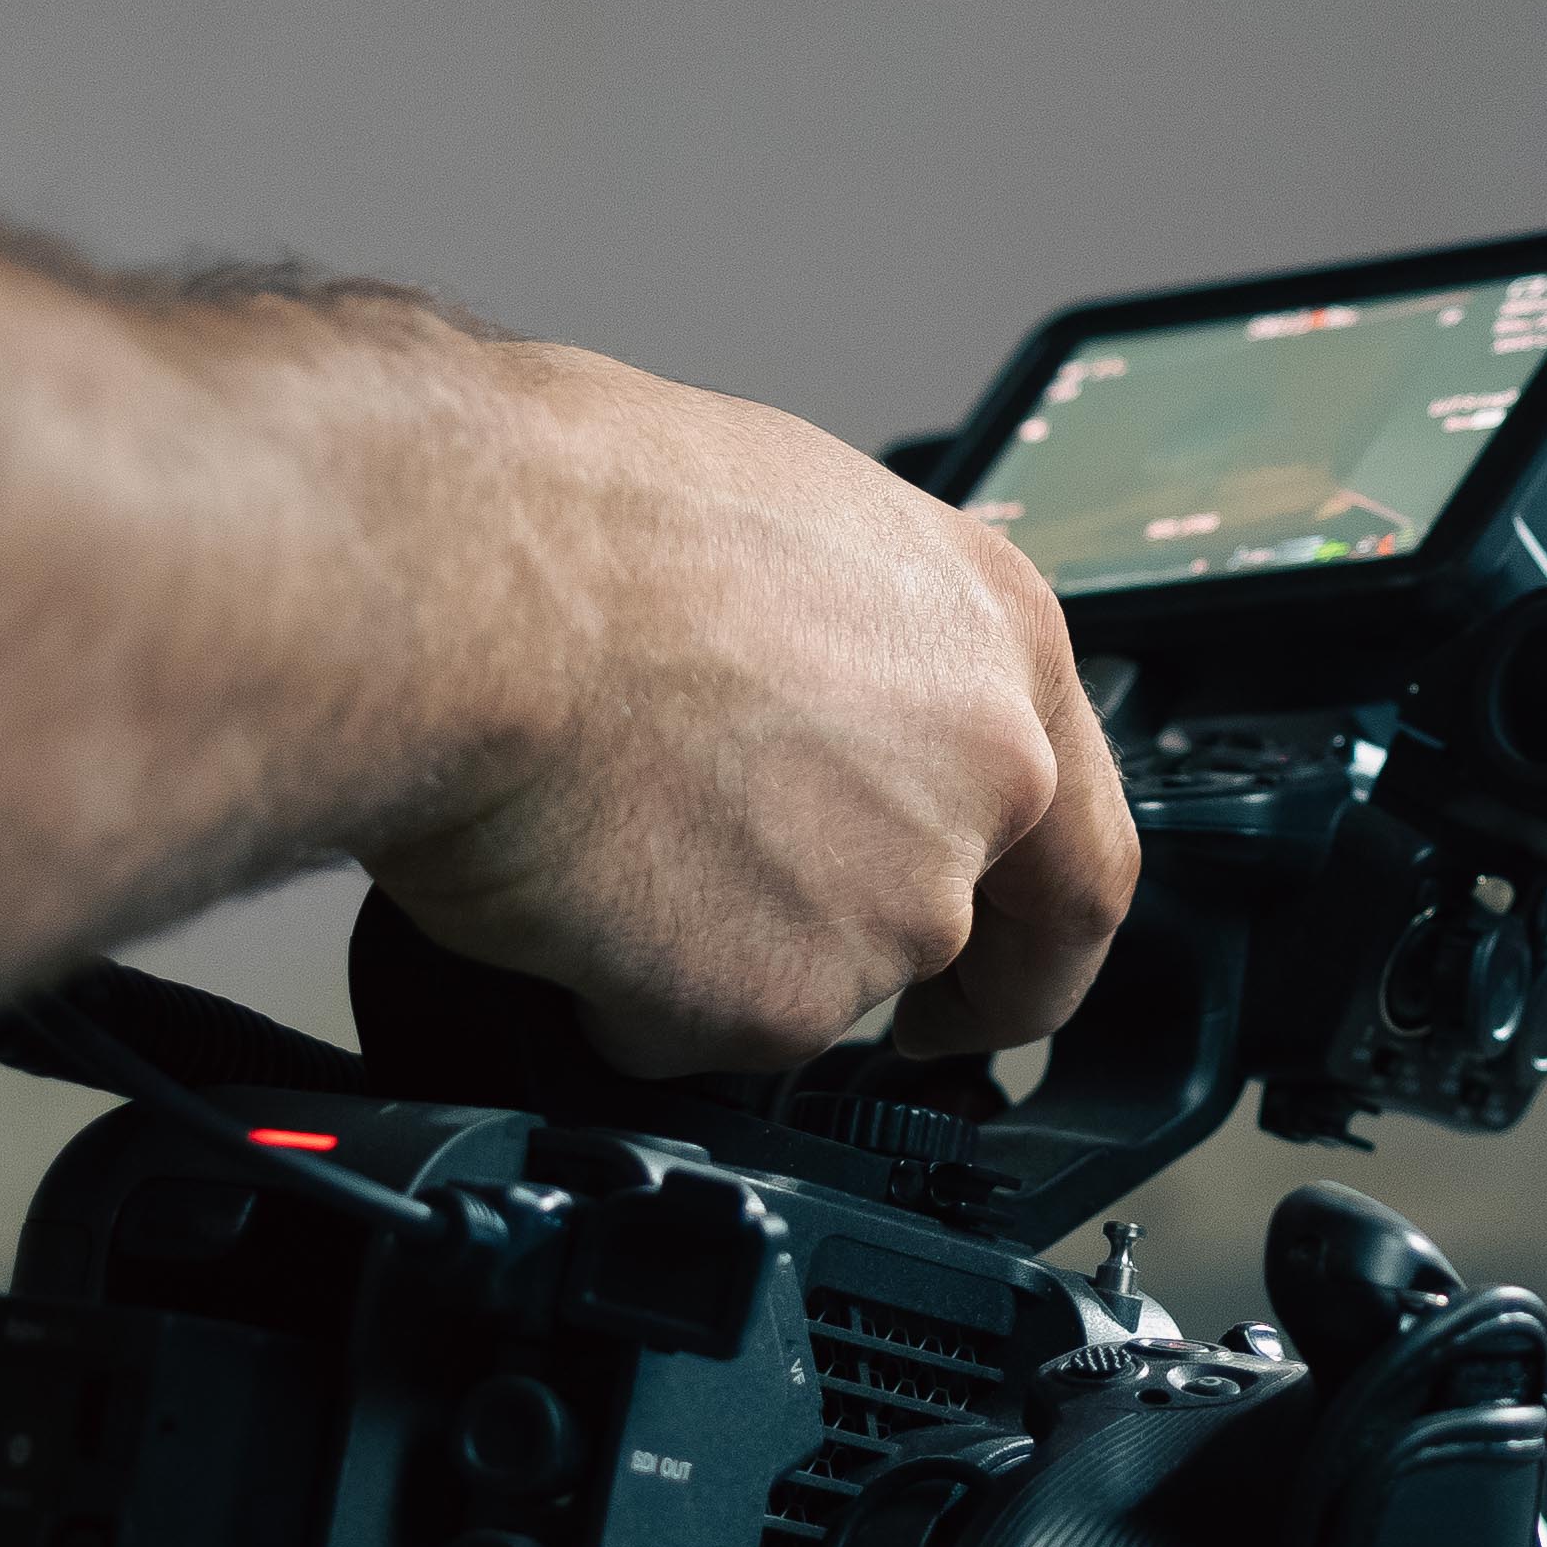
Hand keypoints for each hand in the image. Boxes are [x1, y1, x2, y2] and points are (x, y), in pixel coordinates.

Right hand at [364, 345, 1136, 1073]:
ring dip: (709, 947)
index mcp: (998, 639)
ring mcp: (897, 900)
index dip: (1037, 940)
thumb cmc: (573, 513)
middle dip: (860, 967)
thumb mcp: (775, 527)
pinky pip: (690, 1033)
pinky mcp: (785, 1001)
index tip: (992, 986)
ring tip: (596, 835)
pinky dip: (618, 995)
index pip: (1082, 842)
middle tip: (771, 964)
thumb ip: (849, 652)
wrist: (465, 584)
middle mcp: (984, 775)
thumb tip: (806, 698)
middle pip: (947, 930)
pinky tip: (558, 889)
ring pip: (807, 980)